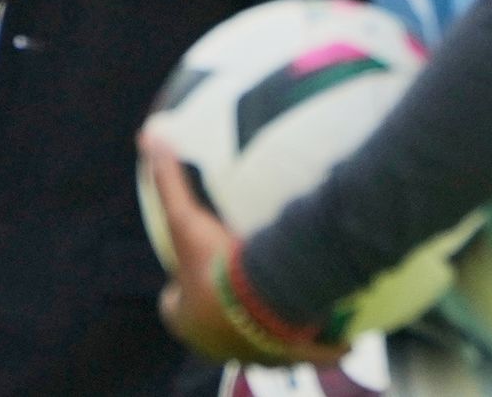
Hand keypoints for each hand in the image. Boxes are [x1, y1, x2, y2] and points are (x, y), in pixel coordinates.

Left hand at [139, 134, 346, 367]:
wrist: (265, 304)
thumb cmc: (215, 265)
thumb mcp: (184, 219)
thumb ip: (166, 179)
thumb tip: (147, 134)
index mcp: (184, 320)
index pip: (173, 306)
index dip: (179, 290)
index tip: (191, 266)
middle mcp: (217, 345)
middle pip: (218, 329)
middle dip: (225, 311)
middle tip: (239, 279)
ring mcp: (256, 355)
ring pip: (264, 344)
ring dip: (273, 328)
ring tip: (286, 301)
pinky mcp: (296, 357)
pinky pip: (315, 354)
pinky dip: (327, 347)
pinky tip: (344, 335)